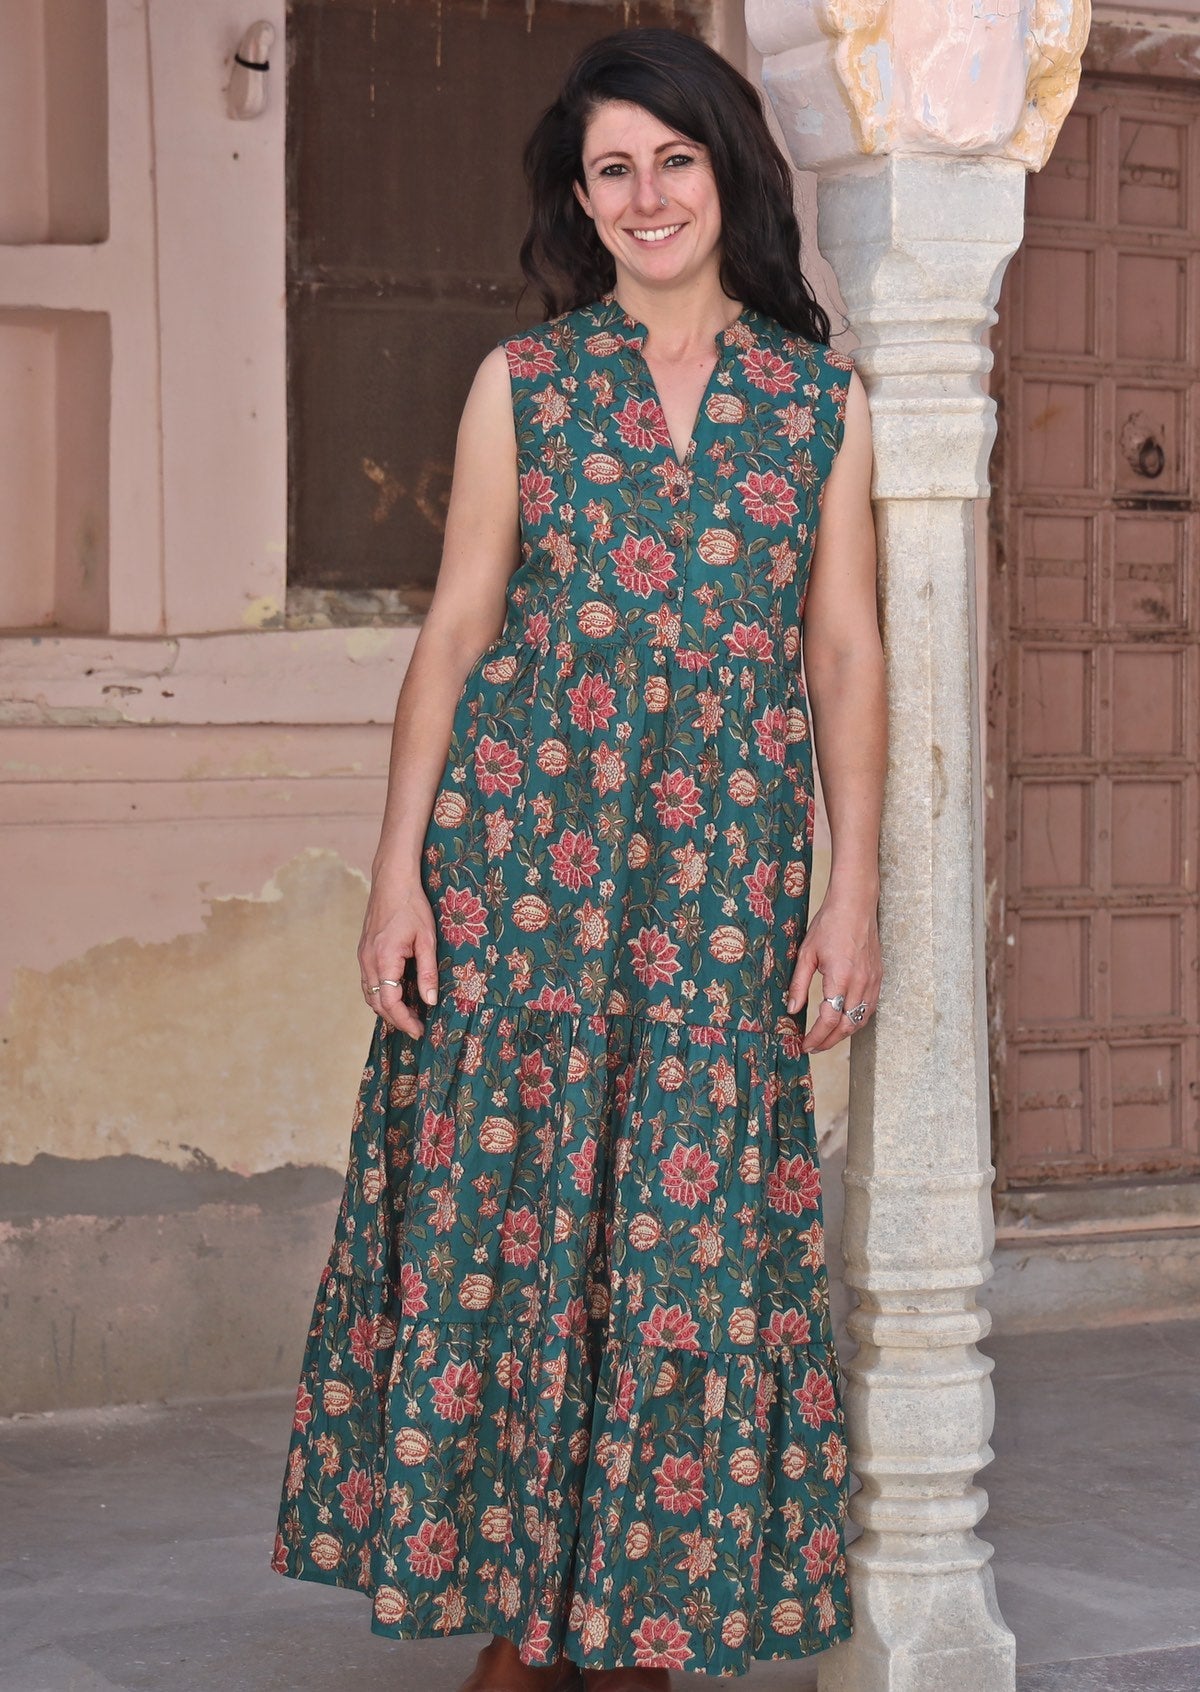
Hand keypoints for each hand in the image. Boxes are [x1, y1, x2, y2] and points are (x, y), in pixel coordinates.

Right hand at [357, 871, 438, 1039]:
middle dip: (396, 1020)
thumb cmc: (412, 906)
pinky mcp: (363, 952)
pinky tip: (397, 995)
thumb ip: (428, 972)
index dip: (404, 1021)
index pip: (390, 1002)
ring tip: (408, 1016)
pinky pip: (369, 982)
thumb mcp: (427, 939)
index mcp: (384, 958)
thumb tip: (430, 1001)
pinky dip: (381, 995)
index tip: (419, 1030)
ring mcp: (362, 956)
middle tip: (416, 1028)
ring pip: (370, 994)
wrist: (392, 881)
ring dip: (386, 1009)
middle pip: (377, 1003)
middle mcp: (368, 960)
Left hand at [786, 895, 881, 1053]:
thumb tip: (792, 1009)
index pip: (829, 1019)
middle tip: (813, 1047)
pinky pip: (870, 1008)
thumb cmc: (829, 924)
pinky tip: (844, 1021)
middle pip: (847, 1026)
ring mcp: (873, 981)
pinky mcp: (878, 977)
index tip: (804, 1045)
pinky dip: (857, 1020)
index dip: (816, 1037)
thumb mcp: (807, 953)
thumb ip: (799, 984)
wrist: (856, 905)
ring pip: (861, 1020)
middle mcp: (860, 983)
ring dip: (844, 1034)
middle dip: (829, 1041)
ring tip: (826, 1038)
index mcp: (841, 978)